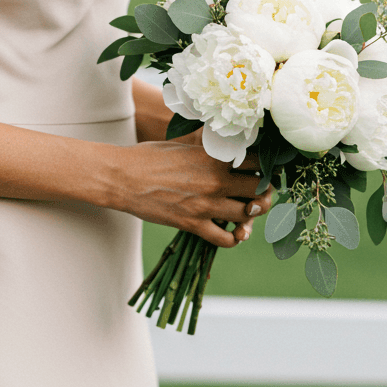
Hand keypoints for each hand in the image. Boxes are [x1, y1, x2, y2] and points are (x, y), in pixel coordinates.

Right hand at [114, 138, 273, 247]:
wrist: (122, 177)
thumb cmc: (150, 157)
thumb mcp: (185, 146)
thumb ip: (210, 153)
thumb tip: (230, 154)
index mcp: (215, 157)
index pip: (257, 162)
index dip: (264, 167)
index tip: (262, 170)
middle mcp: (216, 180)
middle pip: (259, 190)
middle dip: (263, 192)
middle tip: (259, 194)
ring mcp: (205, 204)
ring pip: (248, 215)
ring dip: (251, 215)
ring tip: (246, 212)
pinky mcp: (193, 224)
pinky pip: (226, 239)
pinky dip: (234, 238)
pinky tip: (231, 232)